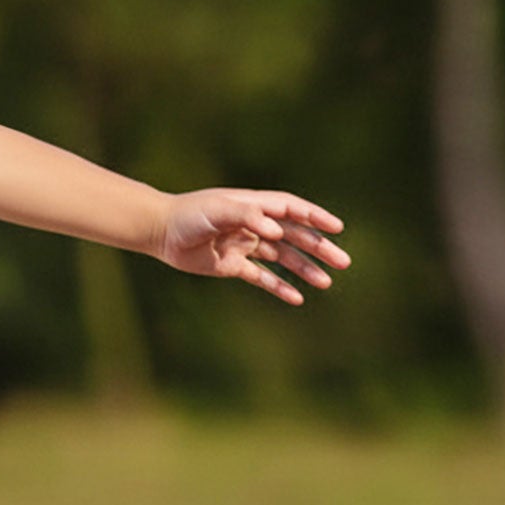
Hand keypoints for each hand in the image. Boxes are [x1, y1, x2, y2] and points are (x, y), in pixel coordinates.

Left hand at [157, 189, 349, 303]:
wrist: (161, 232)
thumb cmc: (190, 215)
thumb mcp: (218, 209)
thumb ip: (247, 215)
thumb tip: (278, 231)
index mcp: (255, 206)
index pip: (293, 210)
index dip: (316, 217)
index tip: (337, 228)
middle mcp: (254, 225)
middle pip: (295, 237)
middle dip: (319, 248)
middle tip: (343, 262)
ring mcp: (245, 246)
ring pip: (283, 259)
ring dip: (305, 270)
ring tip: (326, 283)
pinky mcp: (233, 266)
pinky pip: (262, 277)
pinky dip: (279, 287)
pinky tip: (297, 298)